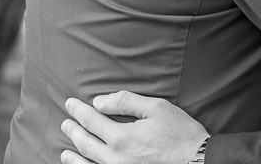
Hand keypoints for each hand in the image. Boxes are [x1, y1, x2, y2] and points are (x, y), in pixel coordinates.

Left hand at [61, 93, 207, 163]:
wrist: (195, 160)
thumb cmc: (179, 133)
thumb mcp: (156, 108)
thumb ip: (126, 102)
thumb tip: (99, 102)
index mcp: (121, 137)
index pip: (92, 120)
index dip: (79, 110)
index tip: (70, 103)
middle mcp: (114, 158)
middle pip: (85, 142)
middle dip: (73, 131)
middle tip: (65, 122)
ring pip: (87, 162)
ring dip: (73, 155)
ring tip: (65, 150)